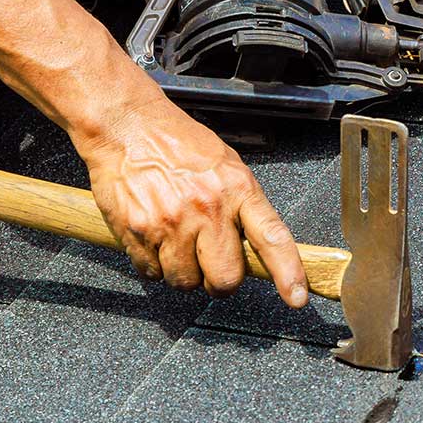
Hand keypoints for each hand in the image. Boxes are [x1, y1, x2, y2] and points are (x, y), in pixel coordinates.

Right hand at [76, 88, 307, 307]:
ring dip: (182, 272)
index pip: (271, 237)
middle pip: (224, 279)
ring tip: (176, 240)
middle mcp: (207, 208)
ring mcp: (171, 222)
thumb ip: (241, 205)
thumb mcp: (224, 165)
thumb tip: (255, 246)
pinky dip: (153, 264)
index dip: (287, 272)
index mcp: (237, 189)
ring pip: (184, 282)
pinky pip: (151, 273)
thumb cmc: (176, 142)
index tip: (296, 297)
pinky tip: (154, 236)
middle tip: (211, 265)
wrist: (126, 125)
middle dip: (218, 282)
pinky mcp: (138, 231)